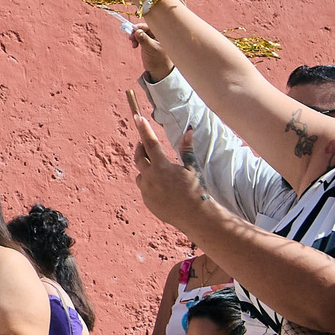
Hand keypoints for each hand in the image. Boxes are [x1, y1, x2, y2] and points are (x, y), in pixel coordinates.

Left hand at [128, 112, 206, 228]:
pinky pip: (145, 188)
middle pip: (139, 158)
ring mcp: (147, 191)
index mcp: (162, 168)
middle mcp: (151, 178)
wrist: (195, 216)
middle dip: (140, 149)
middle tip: (142, 144)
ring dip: (146, 170)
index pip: (150, 143)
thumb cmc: (196, 190)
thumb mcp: (192, 168)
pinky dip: (151, 185)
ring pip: (140, 174)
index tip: (137, 118)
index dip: (144, 129)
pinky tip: (165, 190)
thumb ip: (187, 149)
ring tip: (160, 173)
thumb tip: (188, 130)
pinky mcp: (147, 201)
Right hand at [129, 22, 174, 80]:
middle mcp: (157, 35)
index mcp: (162, 35)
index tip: (133, 29)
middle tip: (131, 37)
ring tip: (133, 44)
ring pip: (141, 33)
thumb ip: (144, 39)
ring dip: (135, 37)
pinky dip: (136, 40)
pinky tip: (134, 45)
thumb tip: (137, 31)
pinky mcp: (147, 43)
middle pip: (145, 29)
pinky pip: (140, 38)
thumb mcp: (151, 49)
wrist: (158, 71)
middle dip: (137, 32)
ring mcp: (152, 39)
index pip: (151, 26)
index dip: (141, 26)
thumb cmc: (158, 60)